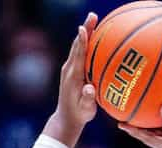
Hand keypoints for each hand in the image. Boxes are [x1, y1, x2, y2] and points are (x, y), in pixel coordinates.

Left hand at [46, 12, 99, 147]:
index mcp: (73, 76)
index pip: (78, 54)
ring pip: (78, 46)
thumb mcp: (86, 110)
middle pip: (77, 44)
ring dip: (85, 32)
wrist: (66, 118)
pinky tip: (95, 37)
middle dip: (85, 29)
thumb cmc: (80, 115)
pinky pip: (80, 52)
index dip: (81, 40)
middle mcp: (69, 69)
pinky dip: (86, 42)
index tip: (83, 27)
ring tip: (94, 19)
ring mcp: (69, 68)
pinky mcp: (72, 70)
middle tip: (93, 15)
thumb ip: (88, 99)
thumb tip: (89, 88)